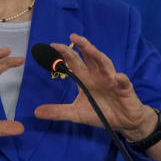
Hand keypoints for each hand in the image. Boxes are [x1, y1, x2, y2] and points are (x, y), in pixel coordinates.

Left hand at [33, 34, 157, 138]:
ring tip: (91, 49)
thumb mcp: (76, 114)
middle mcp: (98, 75)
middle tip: (72, 37)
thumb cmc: (101, 113)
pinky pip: (123, 83)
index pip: (74, 62)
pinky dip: (121, 79)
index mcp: (86, 78)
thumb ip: (58, 111)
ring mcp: (112, 80)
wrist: (123, 122)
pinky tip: (118, 77)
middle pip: (90, 57)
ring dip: (98, 56)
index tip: (53, 45)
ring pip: (105, 64)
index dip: (65, 54)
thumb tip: (36, 112)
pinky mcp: (124, 89)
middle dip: (82, 47)